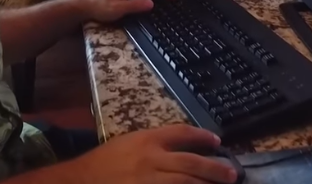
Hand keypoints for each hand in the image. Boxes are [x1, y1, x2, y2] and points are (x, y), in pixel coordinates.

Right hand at [70, 125, 237, 183]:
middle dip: (214, 169)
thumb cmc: (103, 163)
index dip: (202, 137)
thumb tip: (183, 151)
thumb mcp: (128, 144)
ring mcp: (149, 182)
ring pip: (185, 183)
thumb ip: (154, 145)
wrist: (79, 182)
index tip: (217, 142)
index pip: (181, 133)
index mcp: (146, 140)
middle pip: (190, 163)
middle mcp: (151, 160)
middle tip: (232, 174)